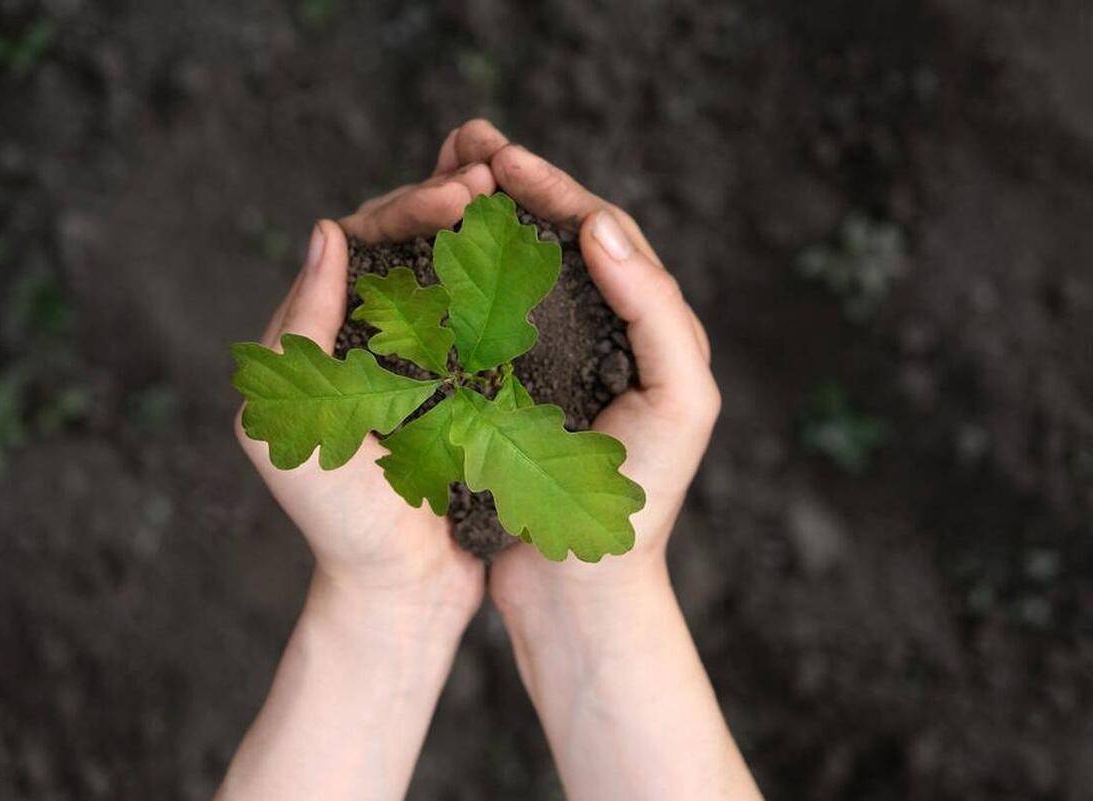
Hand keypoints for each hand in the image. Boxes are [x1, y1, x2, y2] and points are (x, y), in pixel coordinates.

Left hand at [234, 160, 498, 626]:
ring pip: (445, 274)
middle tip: (491, 179)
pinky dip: (500, 284)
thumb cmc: (339, 520)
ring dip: (475, 233)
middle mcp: (368, 340)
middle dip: (443, 205)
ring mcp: (420, 362)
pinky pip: (480, 321)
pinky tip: (532, 257)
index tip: (456, 195)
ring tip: (514, 196)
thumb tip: (325, 231)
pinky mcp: (465, 389)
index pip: (356, 247)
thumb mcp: (290, 428)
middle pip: (404, 248)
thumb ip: (299, 334)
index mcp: (320, 340)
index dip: (403, 211)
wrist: (401, 590)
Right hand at [443, 119, 719, 610]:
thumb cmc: (638, 503)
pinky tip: (422, 262)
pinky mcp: (507, 394)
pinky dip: (455, 283)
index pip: (604, 232)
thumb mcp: (678, 401)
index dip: (555, 187)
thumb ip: (657, 309)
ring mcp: (551, 363)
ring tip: (441, 185)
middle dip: (514, 186)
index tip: (502, 157)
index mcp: (647, 326)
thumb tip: (602, 223)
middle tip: (465, 145)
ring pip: (514, 271)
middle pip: (558, 238)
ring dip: (480, 224)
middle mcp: (601, 334)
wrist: (584, 589)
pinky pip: (481, 322)